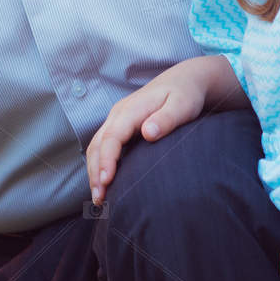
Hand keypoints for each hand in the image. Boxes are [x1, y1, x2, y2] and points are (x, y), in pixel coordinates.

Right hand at [85, 60, 210, 206]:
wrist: (184, 81)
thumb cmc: (185, 95)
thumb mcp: (183, 105)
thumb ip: (167, 119)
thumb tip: (148, 132)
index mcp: (132, 109)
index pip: (112, 136)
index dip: (107, 159)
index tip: (107, 181)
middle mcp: (119, 114)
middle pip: (98, 144)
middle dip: (95, 172)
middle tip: (99, 199)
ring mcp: (117, 120)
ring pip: (96, 146)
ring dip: (94, 171)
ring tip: (99, 198)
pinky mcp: (120, 126)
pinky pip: (102, 146)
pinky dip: (99, 165)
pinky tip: (104, 183)